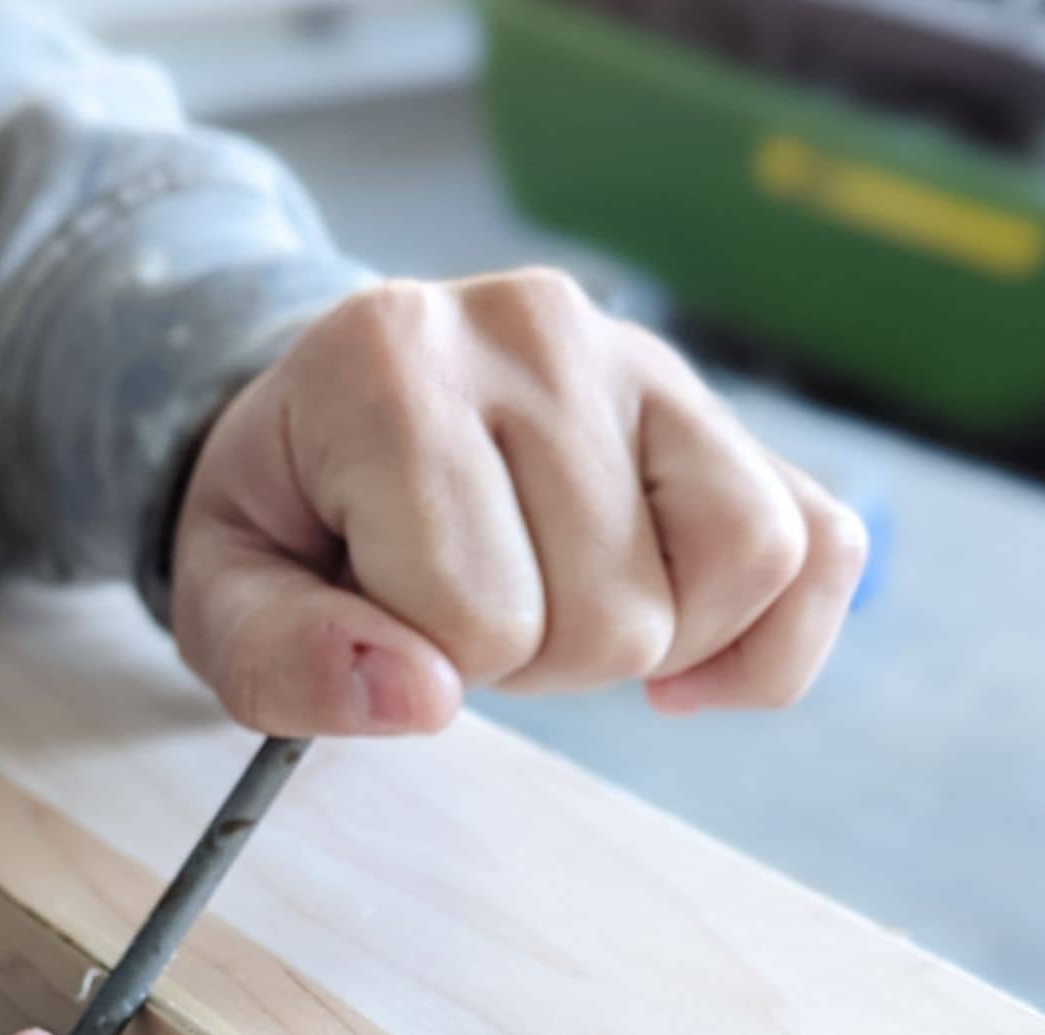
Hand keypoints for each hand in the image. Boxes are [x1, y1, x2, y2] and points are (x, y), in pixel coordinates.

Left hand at [173, 269, 866, 736]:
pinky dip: (765, 640)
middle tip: (462, 605)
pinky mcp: (719, 410)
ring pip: (737, 571)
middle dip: (534, 658)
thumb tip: (420, 697)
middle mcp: (532, 328)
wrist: (331, 423)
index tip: (381, 604)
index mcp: (390, 363)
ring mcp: (642, 357)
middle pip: (615, 612)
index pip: (477, 613)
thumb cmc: (290, 523)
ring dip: (648, 642)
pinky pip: (819, 546)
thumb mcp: (226, 600)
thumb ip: (287, 657)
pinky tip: (680, 658)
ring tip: (553, 604)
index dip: (428, 660)